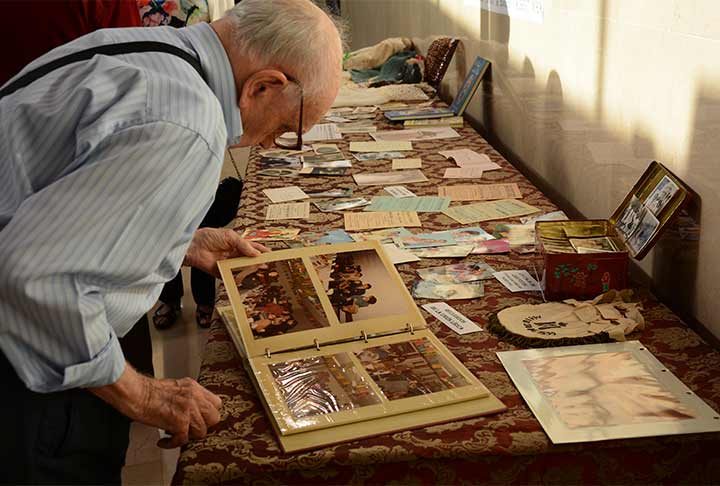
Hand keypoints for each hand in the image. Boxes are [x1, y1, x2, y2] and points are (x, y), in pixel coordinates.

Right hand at [89, 364, 221, 448]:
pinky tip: (163, 441)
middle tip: (189, 428)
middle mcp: (195, 397)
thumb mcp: (176, 388)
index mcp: (194, 388)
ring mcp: (188, 409)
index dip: (208, 414)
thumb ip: (188, 397)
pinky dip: (172, 444)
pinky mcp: (179, 422)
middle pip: (214, 417)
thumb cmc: (149, 392)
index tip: (200, 419)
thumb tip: (194, 411)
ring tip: (173, 434)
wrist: (136, 393)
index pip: (216, 403)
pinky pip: (183, 440)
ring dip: (187, 436)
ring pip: (201, 431)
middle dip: (203, 426)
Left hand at [184, 228, 269, 276]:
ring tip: (258, 271)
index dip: (262, 251)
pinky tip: (244, 279)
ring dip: (250, 270)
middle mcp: (234, 254)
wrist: (194, 245)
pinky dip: (237, 279)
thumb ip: (244, 244)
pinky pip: (231, 277)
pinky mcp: (221, 272)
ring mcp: (228, 263)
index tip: (271, 255)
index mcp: (237, 244)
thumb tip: (256, 253)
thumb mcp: (230, 236)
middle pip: (249, 260)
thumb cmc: (209, 236)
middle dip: (258, 262)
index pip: (253, 248)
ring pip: (243, 269)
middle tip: (266, 266)